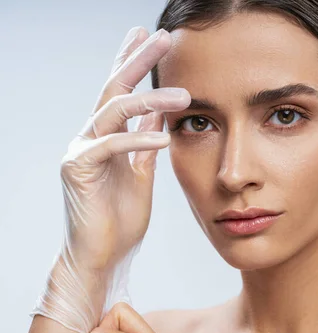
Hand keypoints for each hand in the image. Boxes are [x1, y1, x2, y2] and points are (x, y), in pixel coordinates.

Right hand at [60, 26, 189, 273]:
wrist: (104, 256)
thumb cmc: (121, 219)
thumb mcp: (141, 173)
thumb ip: (145, 143)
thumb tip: (160, 117)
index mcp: (106, 137)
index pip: (121, 91)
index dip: (134, 61)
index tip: (151, 35)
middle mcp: (89, 137)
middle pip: (114, 88)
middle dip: (137, 60)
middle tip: (161, 36)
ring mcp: (81, 151)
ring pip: (114, 112)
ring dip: (149, 99)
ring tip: (183, 95)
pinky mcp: (78, 170)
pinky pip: (111, 146)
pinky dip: (139, 139)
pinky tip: (164, 136)